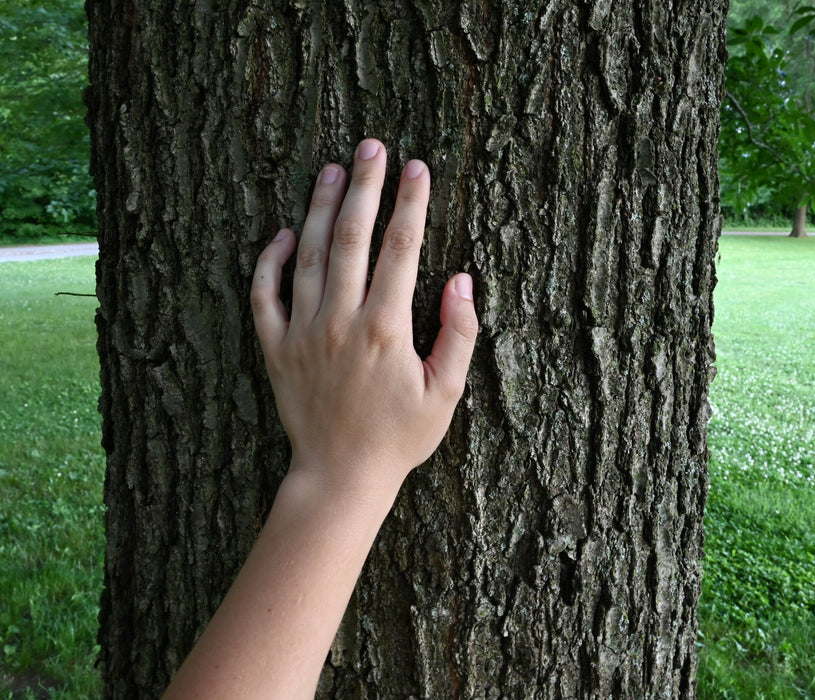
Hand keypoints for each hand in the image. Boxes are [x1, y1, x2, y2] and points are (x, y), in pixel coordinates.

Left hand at [251, 138, 477, 497]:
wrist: (340, 476)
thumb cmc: (399, 438)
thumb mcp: (446, 394)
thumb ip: (458, 335)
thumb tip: (461, 281)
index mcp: (385, 329)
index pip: (401, 249)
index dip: (411, 204)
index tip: (417, 167)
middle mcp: (340, 321)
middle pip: (352, 237)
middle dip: (364, 187)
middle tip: (371, 146)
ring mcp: (303, 332)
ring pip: (309, 255)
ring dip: (320, 208)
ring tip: (331, 169)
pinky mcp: (276, 348)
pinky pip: (265, 295)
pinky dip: (270, 261)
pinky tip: (284, 233)